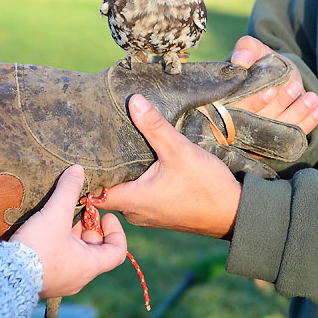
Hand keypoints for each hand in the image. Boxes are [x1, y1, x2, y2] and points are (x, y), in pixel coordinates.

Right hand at [11, 165, 129, 298]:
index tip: (105, 215)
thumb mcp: (56, 214)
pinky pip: (57, 260)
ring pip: (74, 254)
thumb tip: (78, 170)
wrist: (6, 275)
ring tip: (57, 214)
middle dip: (88, 226)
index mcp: (90, 265)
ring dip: (70, 234)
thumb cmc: (39, 248)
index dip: (116, 231)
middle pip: (94, 249)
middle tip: (78, 208)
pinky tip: (43, 228)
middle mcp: (79, 277)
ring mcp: (61, 281)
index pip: (117, 252)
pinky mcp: (43, 281)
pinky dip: (56, 243)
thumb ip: (68, 190)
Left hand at [95, 94, 242, 238]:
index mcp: (131, 201)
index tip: (83, 151)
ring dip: (123, 175)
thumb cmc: (205, 186)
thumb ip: (154, 127)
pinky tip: (141, 163)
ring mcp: (148, 215)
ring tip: (118, 148)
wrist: (233, 213)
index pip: (93, 191)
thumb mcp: (178, 150)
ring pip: (125, 193)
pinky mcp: (160, 214)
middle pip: (108, 190)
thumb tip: (134, 101)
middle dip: (105, 168)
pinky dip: (137, 182)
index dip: (87, 173)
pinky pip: (139, 197)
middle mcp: (134, 212)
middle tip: (99, 142)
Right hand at [229, 36, 317, 134]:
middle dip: (279, 105)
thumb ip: (246, 49)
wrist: (274, 75)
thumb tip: (241, 61)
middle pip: (259, 122)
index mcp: (225, 103)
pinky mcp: (273, 142)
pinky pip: (290, 137)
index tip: (271, 90)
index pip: (236, 109)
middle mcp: (237, 124)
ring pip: (277, 131)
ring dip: (297, 114)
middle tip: (294, 88)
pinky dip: (306, 124)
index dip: (254, 101)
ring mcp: (256, 136)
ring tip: (312, 98)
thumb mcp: (252, 49)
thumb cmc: (259, 61)